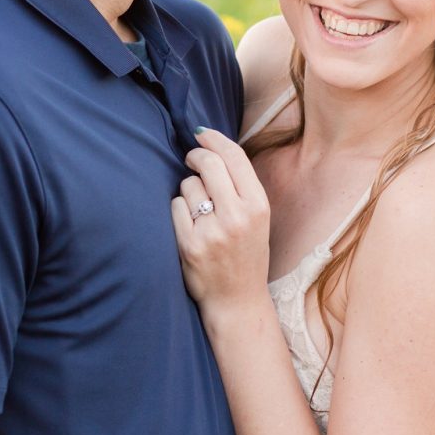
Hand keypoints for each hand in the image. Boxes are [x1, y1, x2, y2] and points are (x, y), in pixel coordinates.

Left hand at [171, 128, 270, 313]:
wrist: (237, 300)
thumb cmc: (247, 254)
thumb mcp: (258, 218)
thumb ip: (241, 186)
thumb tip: (212, 146)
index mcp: (259, 206)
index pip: (234, 157)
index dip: (214, 139)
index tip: (201, 133)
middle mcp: (238, 216)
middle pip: (209, 164)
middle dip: (195, 156)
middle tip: (191, 159)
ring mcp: (213, 231)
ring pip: (188, 186)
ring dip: (188, 191)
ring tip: (200, 212)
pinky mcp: (190, 245)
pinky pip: (175, 207)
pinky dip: (178, 211)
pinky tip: (189, 226)